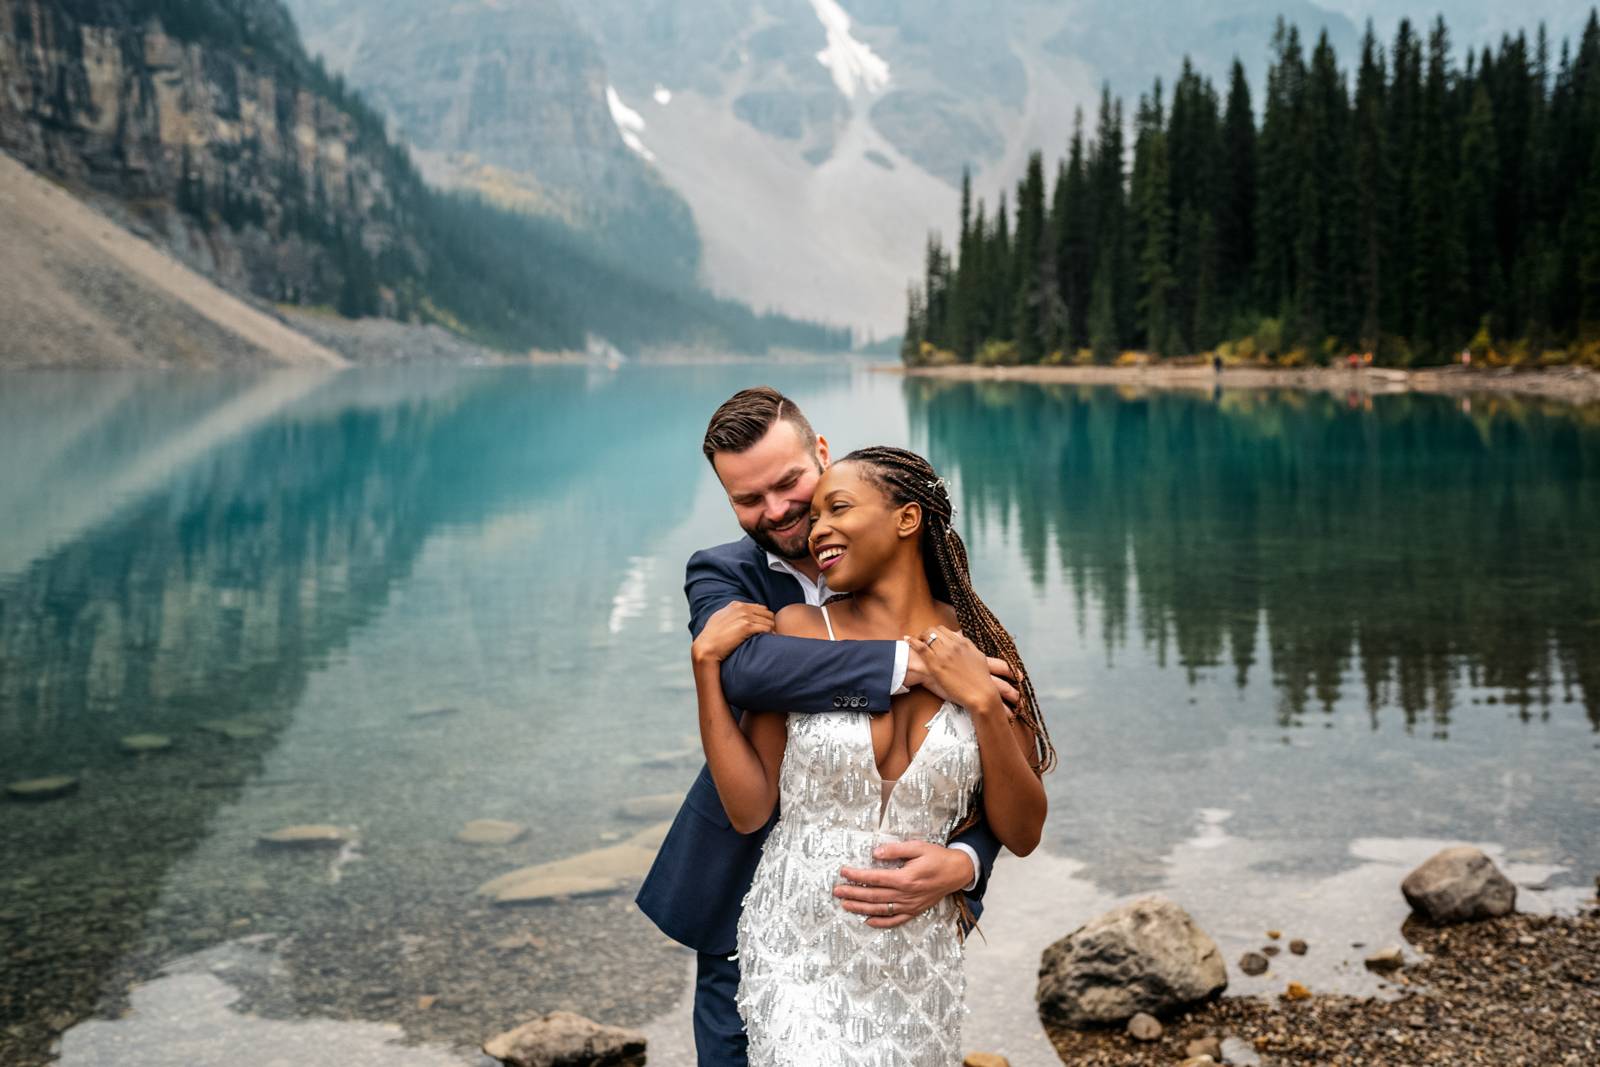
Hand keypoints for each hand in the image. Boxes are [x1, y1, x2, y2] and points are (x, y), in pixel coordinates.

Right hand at [691, 602, 773, 665]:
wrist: (707, 647)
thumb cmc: (712, 636)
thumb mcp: (720, 618)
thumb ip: (730, 613)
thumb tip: (737, 612)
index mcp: (736, 605)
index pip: (760, 608)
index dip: (764, 619)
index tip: (765, 628)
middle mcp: (741, 608)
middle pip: (767, 613)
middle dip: (770, 624)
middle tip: (771, 635)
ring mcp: (744, 616)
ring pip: (769, 621)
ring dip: (772, 630)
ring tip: (771, 639)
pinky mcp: (746, 627)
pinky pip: (767, 628)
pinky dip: (771, 635)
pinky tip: (770, 640)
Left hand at [834, 841, 975, 927]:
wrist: (957, 872)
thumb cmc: (937, 857)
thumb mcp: (918, 847)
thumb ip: (895, 850)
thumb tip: (875, 853)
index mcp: (905, 878)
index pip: (874, 877)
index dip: (856, 875)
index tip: (843, 872)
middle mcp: (906, 894)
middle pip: (873, 895)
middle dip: (852, 893)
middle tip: (836, 891)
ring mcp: (910, 905)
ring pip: (880, 909)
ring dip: (861, 907)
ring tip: (845, 905)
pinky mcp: (914, 911)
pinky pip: (895, 921)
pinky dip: (880, 923)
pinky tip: (867, 921)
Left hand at [906, 626, 1004, 714]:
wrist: (980, 693)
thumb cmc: (981, 680)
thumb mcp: (979, 657)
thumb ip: (969, 647)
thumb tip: (962, 640)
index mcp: (964, 642)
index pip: (945, 630)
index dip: (937, 632)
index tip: (932, 637)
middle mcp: (953, 644)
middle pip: (935, 630)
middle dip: (927, 633)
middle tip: (922, 639)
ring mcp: (944, 653)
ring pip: (927, 635)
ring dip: (919, 636)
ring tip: (914, 640)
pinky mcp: (936, 664)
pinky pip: (921, 647)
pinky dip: (912, 641)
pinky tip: (907, 640)